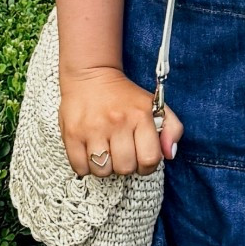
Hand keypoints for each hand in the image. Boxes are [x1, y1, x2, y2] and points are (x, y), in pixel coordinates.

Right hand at [58, 66, 182, 178]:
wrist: (91, 75)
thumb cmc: (126, 96)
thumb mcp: (155, 105)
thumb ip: (172, 128)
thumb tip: (169, 154)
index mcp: (140, 116)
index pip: (150, 159)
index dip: (147, 166)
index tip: (141, 159)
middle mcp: (117, 122)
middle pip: (125, 168)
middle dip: (126, 166)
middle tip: (122, 154)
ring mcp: (92, 128)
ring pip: (102, 171)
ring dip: (105, 168)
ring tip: (106, 153)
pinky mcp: (72, 134)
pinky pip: (80, 167)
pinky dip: (85, 167)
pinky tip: (90, 154)